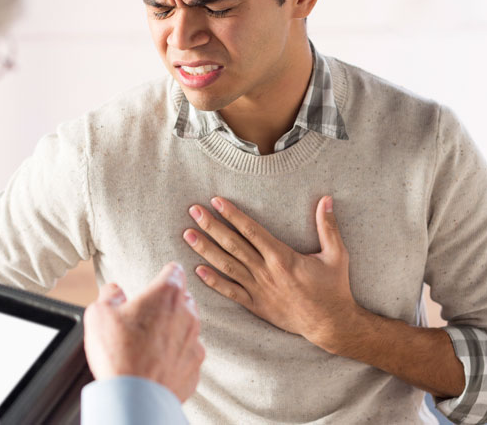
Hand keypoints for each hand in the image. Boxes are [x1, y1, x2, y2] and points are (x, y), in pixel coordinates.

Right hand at [83, 262, 204, 401]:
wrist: (134, 398)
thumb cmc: (118, 353)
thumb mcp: (99, 313)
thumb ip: (110, 295)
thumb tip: (114, 291)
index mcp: (166, 295)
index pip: (174, 271)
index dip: (165, 273)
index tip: (160, 278)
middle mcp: (187, 315)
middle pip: (184, 299)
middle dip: (168, 303)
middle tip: (147, 314)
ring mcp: (194, 343)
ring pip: (188, 327)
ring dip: (174, 329)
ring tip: (150, 341)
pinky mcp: (195, 368)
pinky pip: (187, 355)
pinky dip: (176, 356)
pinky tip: (157, 362)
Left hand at [183, 195, 357, 350]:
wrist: (330, 325)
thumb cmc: (333, 288)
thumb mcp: (337, 255)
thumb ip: (328, 226)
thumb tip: (326, 199)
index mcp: (283, 258)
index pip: (251, 231)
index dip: (232, 215)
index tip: (216, 201)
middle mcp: (266, 272)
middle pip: (233, 245)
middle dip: (211, 226)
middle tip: (194, 211)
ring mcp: (259, 290)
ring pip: (227, 266)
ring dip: (205, 249)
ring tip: (188, 234)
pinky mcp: (256, 305)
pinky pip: (231, 292)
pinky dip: (213, 281)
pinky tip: (197, 270)